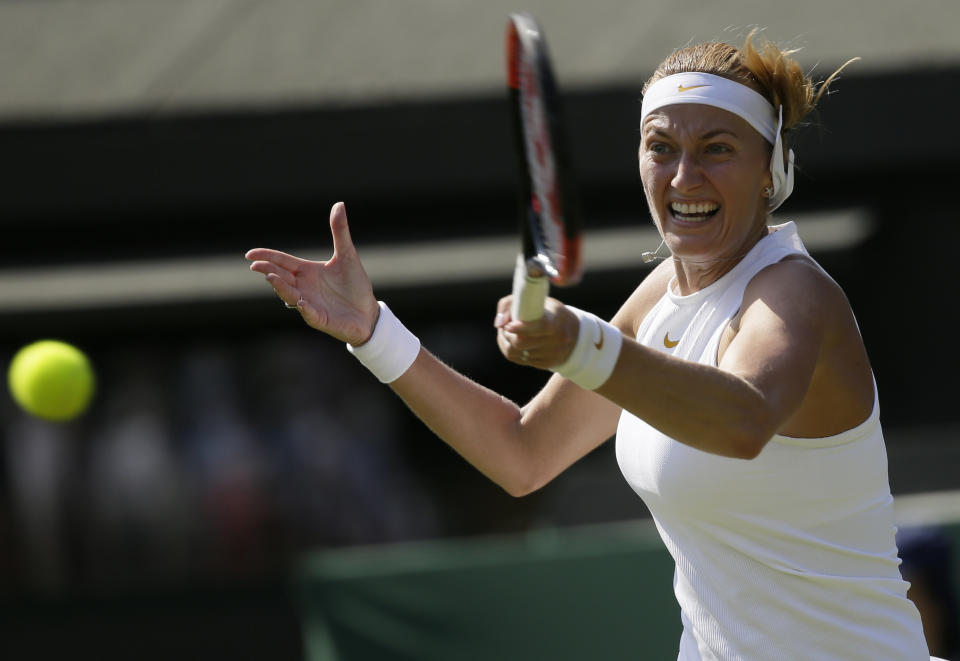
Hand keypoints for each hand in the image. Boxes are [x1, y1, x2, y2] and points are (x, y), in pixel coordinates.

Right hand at [246, 202, 379, 345]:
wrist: (368, 312)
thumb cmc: (355, 285)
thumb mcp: (347, 255)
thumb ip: (340, 231)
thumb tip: (340, 204)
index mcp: (307, 271)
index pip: (282, 262)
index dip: (267, 257)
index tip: (250, 254)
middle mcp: (303, 287)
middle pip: (281, 277)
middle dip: (268, 271)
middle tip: (256, 265)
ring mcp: (309, 304)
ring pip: (289, 295)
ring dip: (280, 287)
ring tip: (271, 278)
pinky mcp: (319, 318)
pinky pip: (308, 313)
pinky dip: (303, 307)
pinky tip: (300, 301)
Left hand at [494, 296, 579, 368]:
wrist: (575, 333)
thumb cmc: (550, 313)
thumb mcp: (538, 301)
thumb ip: (512, 304)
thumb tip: (499, 323)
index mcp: (555, 321)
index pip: (537, 327)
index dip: (519, 327)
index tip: (508, 325)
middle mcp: (557, 340)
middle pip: (521, 343)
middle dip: (507, 335)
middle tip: (505, 327)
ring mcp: (553, 354)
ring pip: (519, 354)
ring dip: (508, 344)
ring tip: (509, 334)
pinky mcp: (548, 364)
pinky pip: (523, 361)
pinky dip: (515, 352)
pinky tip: (515, 343)